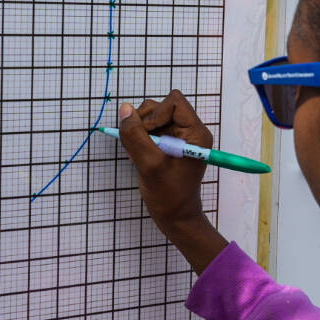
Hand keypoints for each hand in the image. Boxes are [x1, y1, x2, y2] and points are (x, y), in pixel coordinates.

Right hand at [115, 92, 227, 271]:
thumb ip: (136, 136)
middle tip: (138, 146)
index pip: (174, 102)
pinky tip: (138, 156)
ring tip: (137, 154)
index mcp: (196, 132)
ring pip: (153, 117)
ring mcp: (179, 137)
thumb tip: (124, 110)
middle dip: (144, 123)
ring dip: (140, 132)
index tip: (148, 135)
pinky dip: (140, 139)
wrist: (176, 218)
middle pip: (161, 107)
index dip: (156, 113)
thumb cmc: (169, 195)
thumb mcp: (149, 165)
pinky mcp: (169, 144)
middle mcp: (189, 131)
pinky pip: (150, 130)